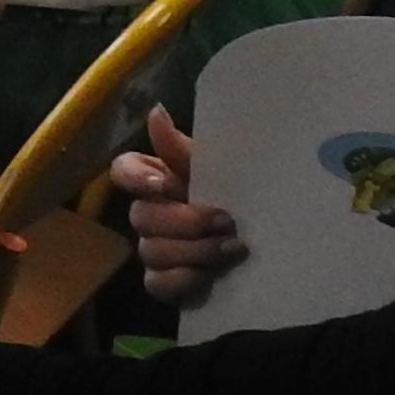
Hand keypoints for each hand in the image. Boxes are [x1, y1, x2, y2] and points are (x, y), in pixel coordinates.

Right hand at [107, 104, 239, 307]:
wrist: (270, 247)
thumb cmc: (240, 199)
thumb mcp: (219, 172)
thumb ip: (183, 150)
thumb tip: (155, 111)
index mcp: (159, 178)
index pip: (123, 171)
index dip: (137, 178)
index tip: (164, 184)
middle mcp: (149, 213)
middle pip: (141, 216)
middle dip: (186, 222)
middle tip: (227, 222)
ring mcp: (153, 250)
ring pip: (152, 251)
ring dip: (194, 251)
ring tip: (233, 249)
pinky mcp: (163, 282)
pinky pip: (158, 283)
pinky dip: (185, 280)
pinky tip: (212, 276)